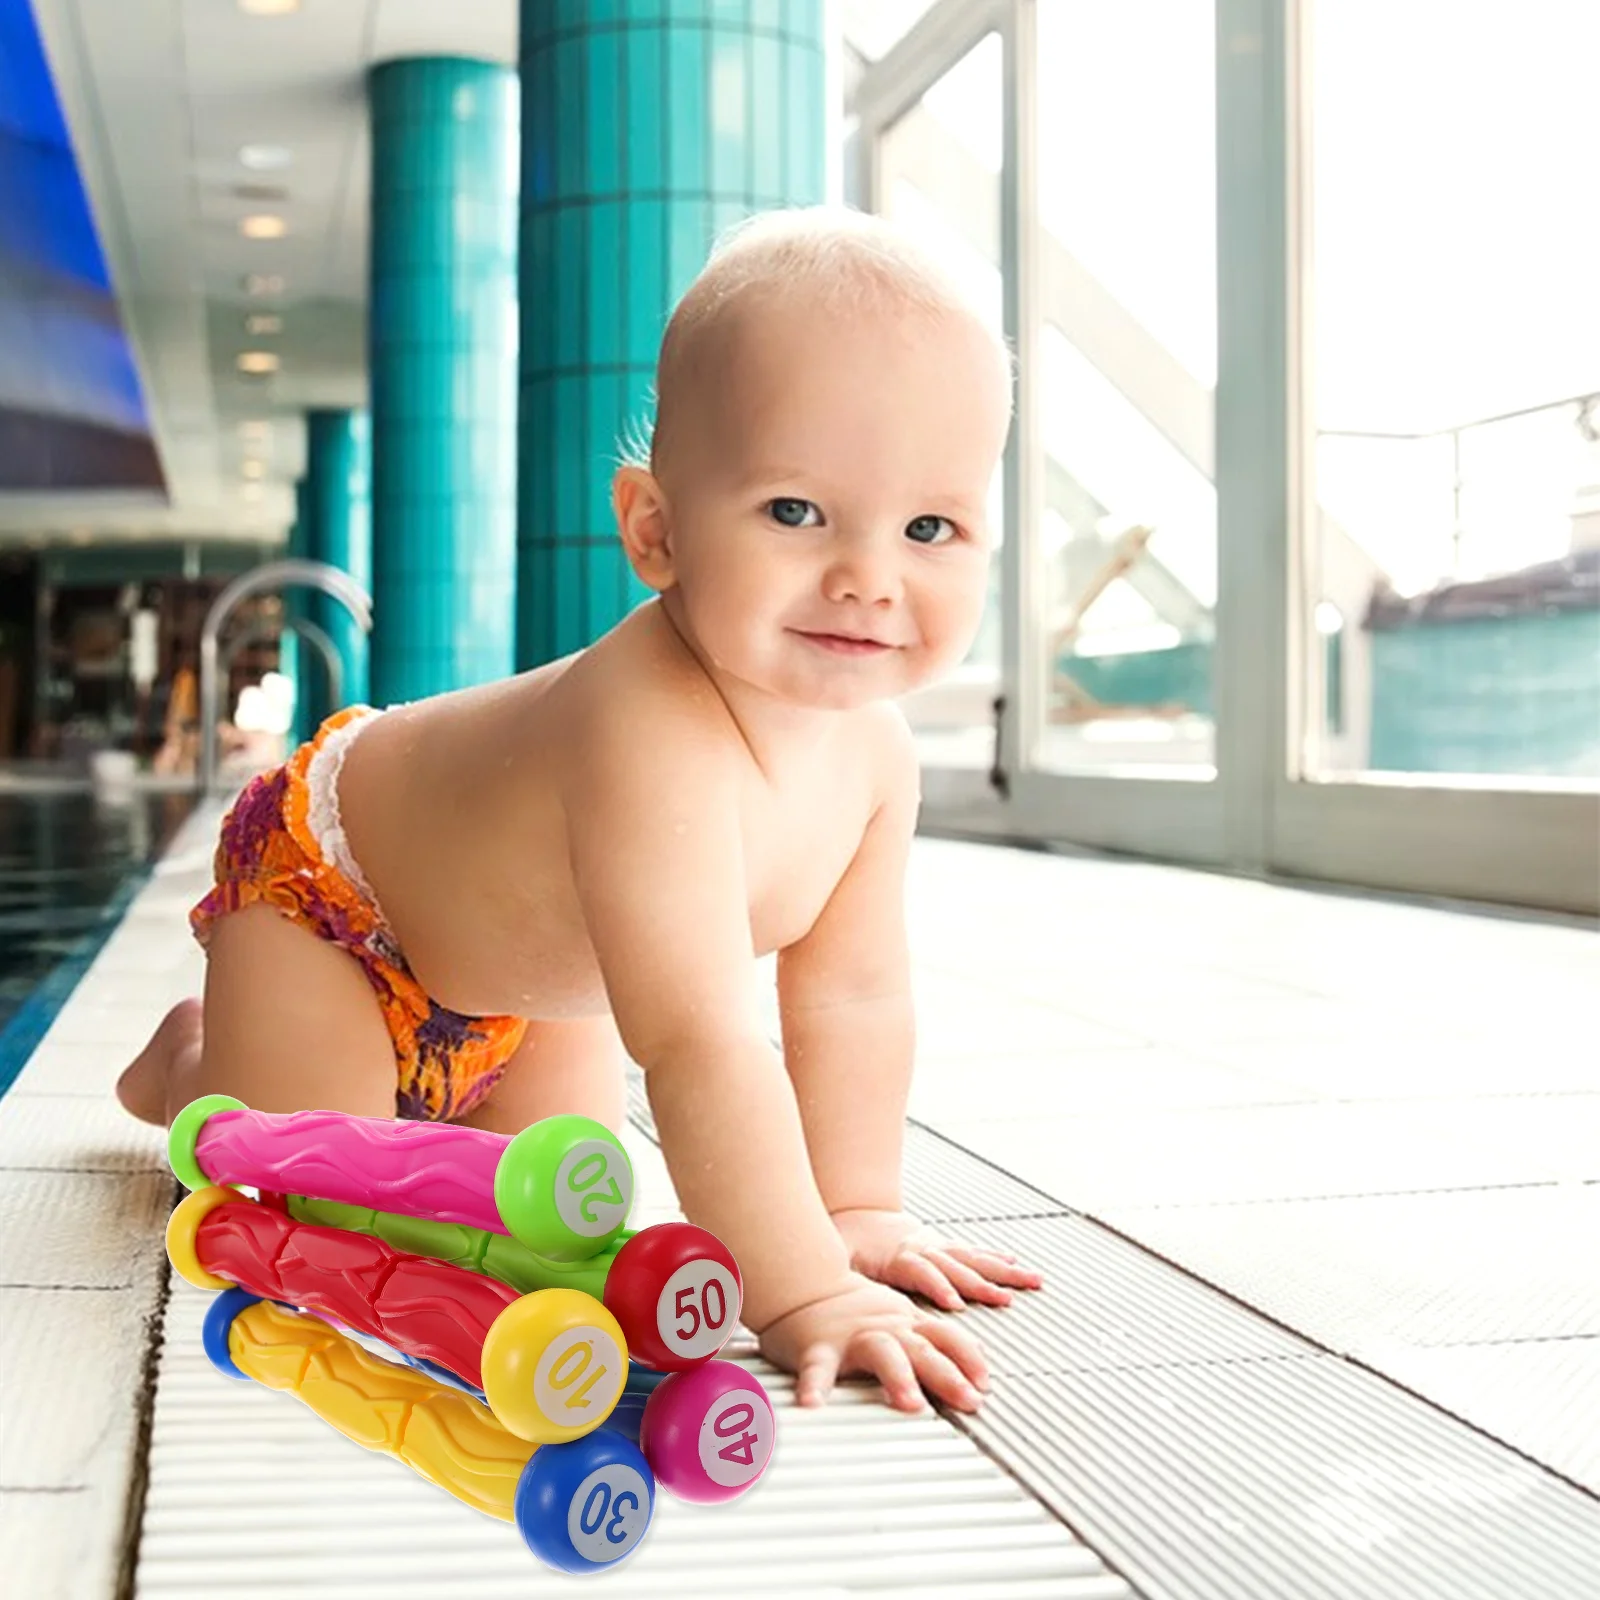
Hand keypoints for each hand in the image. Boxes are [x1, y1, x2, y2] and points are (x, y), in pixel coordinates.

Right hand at [757, 1273, 988, 1412]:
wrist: (807, 1282)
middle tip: (969, 1401)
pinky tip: (812, 1404)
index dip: (970, 1359)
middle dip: (949, 1375)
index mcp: (907, 1324)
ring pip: (881, 1354)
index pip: (948, 1338)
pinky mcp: (818, 1347)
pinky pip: (817, 1368)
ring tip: (910, 1404)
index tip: (985, 1385)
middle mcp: (886, 1330)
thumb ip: (933, 1340)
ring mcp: (853, 1337)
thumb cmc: (854, 1309)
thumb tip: (975, 1364)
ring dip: (898, 1377)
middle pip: (924, 1350)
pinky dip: (815, 1386)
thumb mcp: (901, 1317)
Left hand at [831, 1208, 1043, 1310]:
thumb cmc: (846, 1238)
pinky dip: (996, 1259)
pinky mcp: (941, 1246)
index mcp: (897, 1256)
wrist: (856, 1209)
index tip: (955, 1304)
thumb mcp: (837, 1256)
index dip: (938, 1286)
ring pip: (972, 1259)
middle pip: (955, 1266)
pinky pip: (973, 1253)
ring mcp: (935, 1246)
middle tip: (1004, 1300)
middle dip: (980, 1285)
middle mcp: (922, 1249)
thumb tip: (833, 1289)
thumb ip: (841, 1274)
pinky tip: (1016, 1265)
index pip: (921, 1272)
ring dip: (1001, 1272)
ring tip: (1029, 1281)